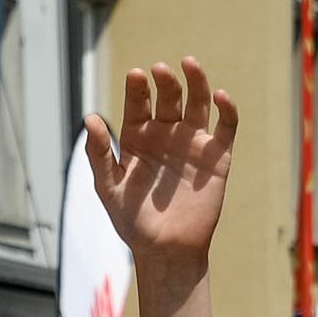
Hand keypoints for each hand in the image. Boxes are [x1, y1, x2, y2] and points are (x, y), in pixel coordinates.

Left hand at [86, 58, 237, 269]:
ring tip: (188, 64)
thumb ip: (99, 155)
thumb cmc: (133, 224)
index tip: (136, 76)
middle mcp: (166, 134)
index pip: (139, 103)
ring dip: (196, 81)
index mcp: (139, 138)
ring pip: (198, 101)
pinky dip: (227, 109)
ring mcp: (192, 143)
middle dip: (165, 81)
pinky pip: (226, 126)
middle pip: (169, 96)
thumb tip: (89, 118)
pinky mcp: (216, 156)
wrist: (166, 252)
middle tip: (159, 71)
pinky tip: (220, 96)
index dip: (138, 88)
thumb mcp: (109, 189)